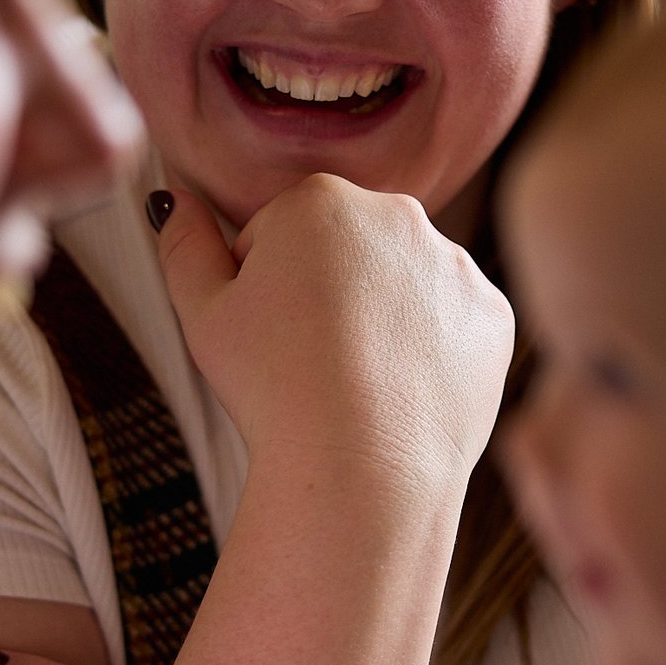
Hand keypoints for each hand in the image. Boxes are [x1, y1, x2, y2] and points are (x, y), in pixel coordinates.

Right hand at [152, 176, 513, 491]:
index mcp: (321, 198)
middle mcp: (399, 213)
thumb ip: (184, 245)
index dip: (264, 290)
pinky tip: (403, 388)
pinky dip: (432, 351)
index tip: (270, 338)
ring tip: (358, 381)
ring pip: (406, 284)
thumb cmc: (273, 390)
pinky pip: (453, 323)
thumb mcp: (203, 314)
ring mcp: (454, 264)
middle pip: (348, 250)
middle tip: (311, 362)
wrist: (361, 466)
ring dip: (383, 318)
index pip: (281, 234)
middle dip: (329, 292)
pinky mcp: (492, 315)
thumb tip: (173, 199)